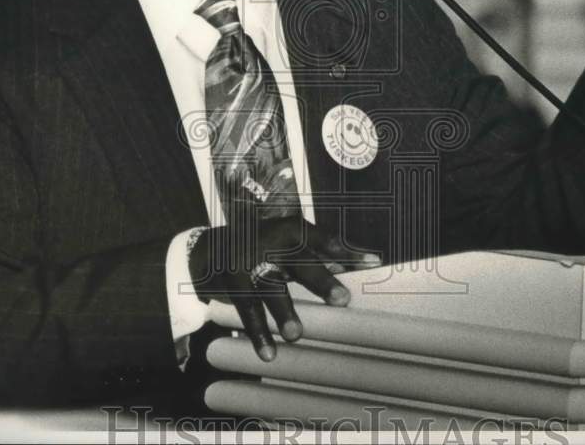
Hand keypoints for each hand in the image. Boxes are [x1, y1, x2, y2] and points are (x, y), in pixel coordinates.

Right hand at [188, 217, 379, 360]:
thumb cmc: (263, 247)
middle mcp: (272, 243)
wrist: (210, 249)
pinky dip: (259, 333)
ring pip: (271, 289)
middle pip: (301, 263)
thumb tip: (353, 265)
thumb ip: (319, 256)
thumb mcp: (290, 246)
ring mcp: (250, 263)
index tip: (374, 262)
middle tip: (343, 300)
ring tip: (297, 335)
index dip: (349, 252)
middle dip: (321, 281)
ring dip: (284, 312)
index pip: (325, 241)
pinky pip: (248, 311)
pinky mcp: (233, 284)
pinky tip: (269, 353)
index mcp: (291, 230)